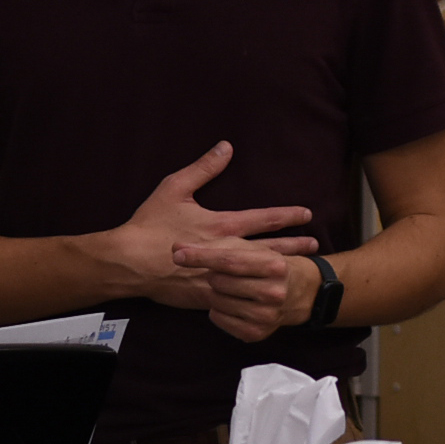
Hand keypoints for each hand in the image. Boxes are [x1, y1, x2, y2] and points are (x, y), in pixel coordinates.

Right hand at [108, 141, 315, 309]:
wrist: (129, 262)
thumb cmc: (149, 225)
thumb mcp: (173, 189)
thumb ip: (203, 168)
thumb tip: (226, 147)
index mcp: (221, 225)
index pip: (264, 219)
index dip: (288, 215)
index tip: (307, 214)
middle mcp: (227, 250)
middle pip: (271, 248)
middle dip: (295, 246)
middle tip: (315, 245)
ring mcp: (220, 275)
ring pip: (259, 274)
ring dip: (281, 270)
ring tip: (300, 270)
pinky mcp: (208, 295)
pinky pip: (239, 297)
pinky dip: (256, 295)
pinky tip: (268, 297)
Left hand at [172, 239, 318, 341]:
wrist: (301, 292)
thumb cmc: (266, 264)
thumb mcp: (248, 249)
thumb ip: (213, 246)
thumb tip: (176, 247)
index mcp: (274, 265)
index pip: (229, 261)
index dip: (200, 257)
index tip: (177, 254)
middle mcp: (273, 292)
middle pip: (219, 282)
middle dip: (214, 276)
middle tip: (222, 274)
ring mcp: (267, 315)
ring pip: (217, 302)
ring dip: (215, 293)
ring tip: (228, 288)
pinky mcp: (257, 333)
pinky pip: (219, 320)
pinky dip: (218, 310)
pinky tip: (230, 303)